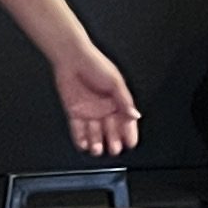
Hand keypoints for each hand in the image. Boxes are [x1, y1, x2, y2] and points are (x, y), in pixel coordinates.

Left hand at [49, 32, 139, 160]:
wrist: (72, 58)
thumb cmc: (95, 64)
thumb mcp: (115, 82)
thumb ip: (124, 100)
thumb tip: (135, 115)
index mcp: (117, 101)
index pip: (126, 121)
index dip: (129, 132)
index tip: (130, 143)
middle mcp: (104, 108)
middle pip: (111, 130)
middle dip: (113, 140)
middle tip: (114, 148)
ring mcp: (89, 112)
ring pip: (95, 133)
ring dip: (97, 142)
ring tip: (97, 149)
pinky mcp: (75, 112)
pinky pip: (78, 130)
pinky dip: (81, 139)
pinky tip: (84, 145)